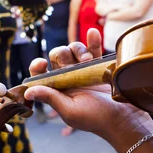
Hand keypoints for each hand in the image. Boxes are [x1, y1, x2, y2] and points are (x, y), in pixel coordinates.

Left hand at [24, 29, 152, 151]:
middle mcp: (68, 79)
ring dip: (78, 50)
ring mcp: (84, 71)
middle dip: (62, 55)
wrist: (124, 118)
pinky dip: (92, 39)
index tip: (42, 63)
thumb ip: (50, 98)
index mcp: (57, 90)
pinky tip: (92, 33)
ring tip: (88, 61)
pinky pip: (93, 48)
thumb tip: (28, 91)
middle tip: (75, 66)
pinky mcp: (100, 65)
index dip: (37, 66)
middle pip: (57, 56)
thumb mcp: (70, 111)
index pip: (40, 73)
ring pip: (73, 50)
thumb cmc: (96, 119)